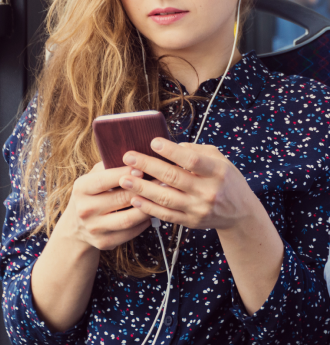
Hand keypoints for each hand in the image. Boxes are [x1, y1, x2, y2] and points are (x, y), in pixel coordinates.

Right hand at [62, 162, 151, 250]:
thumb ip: (108, 166)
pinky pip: (130, 233)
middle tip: (161, 182)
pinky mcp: (104, 242)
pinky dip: (143, 223)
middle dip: (143, 189)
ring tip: (160, 198)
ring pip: (128, 219)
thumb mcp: (92, 176)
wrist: (75, 226)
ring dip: (147, 208)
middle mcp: (85, 209)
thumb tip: (133, 156)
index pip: (105, 180)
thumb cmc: (90, 194)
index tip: (142, 169)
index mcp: (81, 188)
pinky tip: (151, 213)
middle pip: (121, 199)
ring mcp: (94, 228)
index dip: (125, 174)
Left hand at [118, 138, 255, 230]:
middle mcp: (208, 191)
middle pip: (173, 178)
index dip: (172, 151)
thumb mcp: (219, 159)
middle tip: (128, 157)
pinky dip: (149, 208)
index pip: (192, 160)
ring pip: (166, 198)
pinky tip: (135, 199)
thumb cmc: (225, 179)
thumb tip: (170, 146)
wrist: (240, 214)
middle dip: (148, 166)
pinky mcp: (191, 222)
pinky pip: (166, 215)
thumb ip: (195, 151)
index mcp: (217, 172)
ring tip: (125, 179)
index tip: (153, 142)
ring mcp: (199, 209)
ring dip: (142, 188)